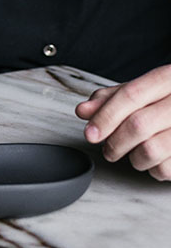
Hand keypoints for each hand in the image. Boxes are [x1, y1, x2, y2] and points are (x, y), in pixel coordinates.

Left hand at [75, 65, 170, 181]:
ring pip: (150, 150)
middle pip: (138, 124)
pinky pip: (165, 169)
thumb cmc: (168, 102)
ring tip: (135, 151)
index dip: (106, 115)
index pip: (131, 94)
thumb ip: (112, 98)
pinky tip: (155, 159)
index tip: (90, 132)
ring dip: (134, 158)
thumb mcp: (143, 91)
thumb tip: (85, 110)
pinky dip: (153, 169)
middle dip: (115, 141)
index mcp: (168, 78)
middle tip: (108, 148)